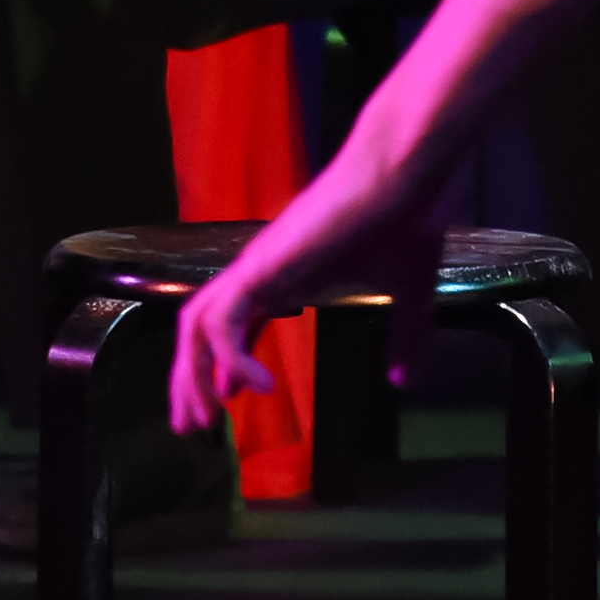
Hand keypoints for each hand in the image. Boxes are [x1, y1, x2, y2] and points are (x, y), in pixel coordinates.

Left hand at [166, 141, 442, 435]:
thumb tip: (405, 381)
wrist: (405, 171)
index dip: (224, 369)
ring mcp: (257, 267)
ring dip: (193, 375)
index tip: (223, 408)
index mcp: (286, 278)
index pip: (235, 327)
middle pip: (201, 330)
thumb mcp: (409, 293)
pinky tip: (256, 388)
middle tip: (194, 428)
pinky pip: (224, 319)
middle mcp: (260, 272)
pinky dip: (229, 356)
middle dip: (190, 380)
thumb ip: (405, 337)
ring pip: (198, 325)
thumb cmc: (405, 220)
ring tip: (207, 419)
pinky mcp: (262, 265)